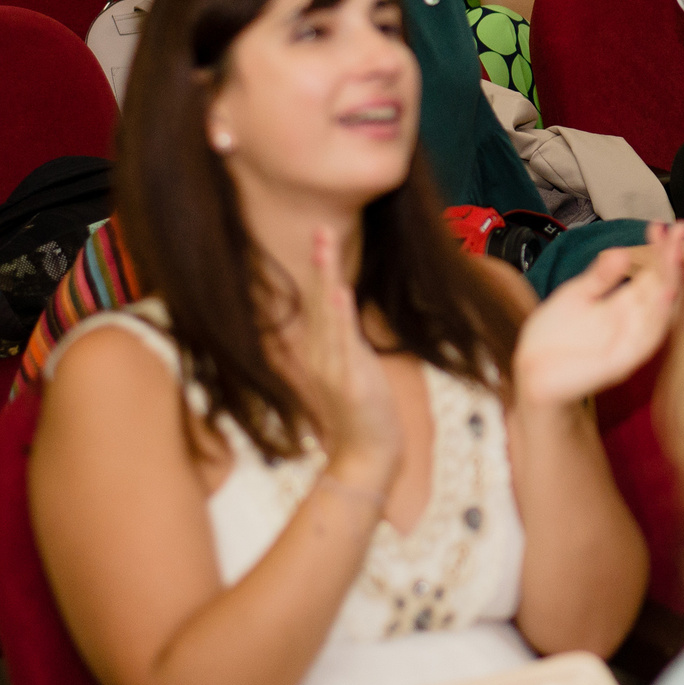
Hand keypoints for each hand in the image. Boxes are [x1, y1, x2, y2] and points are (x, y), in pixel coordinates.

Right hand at [289, 227, 401, 485]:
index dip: (320, 268)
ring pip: (328, 315)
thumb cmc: (363, 412)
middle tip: (320, 227)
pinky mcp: (349, 382)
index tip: (323, 235)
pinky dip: (340, 317)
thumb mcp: (352, 367)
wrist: (366, 456)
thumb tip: (343, 309)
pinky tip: (339, 291)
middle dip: (320, 263)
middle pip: (317, 300)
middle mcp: (319, 355)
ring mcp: (332, 368)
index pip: (318, 301)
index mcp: (319, 350)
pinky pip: (343, 344)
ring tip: (325, 246)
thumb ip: (344, 339)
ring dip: (326, 278)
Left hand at [513, 223, 683, 410]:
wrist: (531, 372)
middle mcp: (632, 322)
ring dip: (670, 285)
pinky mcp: (620, 361)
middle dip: (670, 259)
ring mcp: (629, 341)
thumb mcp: (575, 296)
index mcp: (623, 305)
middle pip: (661, 288)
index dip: (658, 251)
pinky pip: (645, 340)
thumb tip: (621, 252)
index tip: (660, 226)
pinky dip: (657, 319)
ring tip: (674, 258)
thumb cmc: (553, 339)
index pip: (651, 274)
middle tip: (677, 231)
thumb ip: (599, 277)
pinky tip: (662, 296)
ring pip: (659, 312)